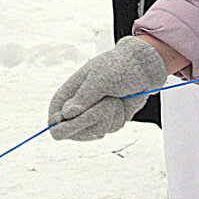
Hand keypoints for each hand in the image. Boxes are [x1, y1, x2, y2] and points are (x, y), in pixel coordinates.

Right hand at [48, 37, 167, 140]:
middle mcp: (82, 104)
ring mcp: (96, 114)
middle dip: (88, 121)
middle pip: (72, 129)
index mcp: (72, 91)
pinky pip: (111, 129)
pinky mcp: (110, 119)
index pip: (55, 111)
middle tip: (102, 107)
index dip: (56, 123)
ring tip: (114, 99)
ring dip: (108, 116)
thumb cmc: (118, 67)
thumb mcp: (99, 80)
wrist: (143, 68)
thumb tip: (66, 115)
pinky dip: (118, 117)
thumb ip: (83, 98)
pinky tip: (122, 104)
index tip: (60, 129)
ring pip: (95, 131)